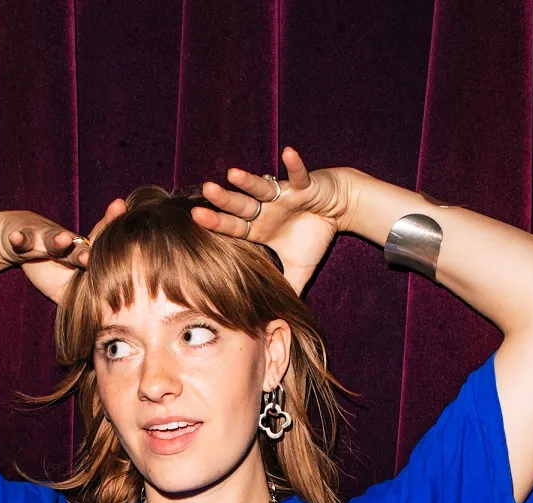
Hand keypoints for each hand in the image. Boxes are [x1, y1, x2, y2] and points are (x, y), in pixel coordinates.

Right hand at [0, 198, 127, 305]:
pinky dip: (18, 239)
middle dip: (84, 254)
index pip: (98, 256)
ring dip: (58, 241)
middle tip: (90, 258)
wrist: (24, 241)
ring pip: (53, 241)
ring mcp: (47, 239)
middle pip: (78, 250)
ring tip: (63, 240)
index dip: (106, 255)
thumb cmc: (55, 265)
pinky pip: (23, 240)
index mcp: (82, 256)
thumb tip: (110, 321)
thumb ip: (92, 298)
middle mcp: (68, 246)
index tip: (114, 247)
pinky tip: (15, 237)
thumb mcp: (72, 281)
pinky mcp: (26, 238)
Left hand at [193, 147, 356, 295]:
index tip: (195, 219)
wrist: (337, 209)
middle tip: (204, 192)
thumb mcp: (299, 271)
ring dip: (249, 181)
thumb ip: (286, 290)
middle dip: (224, 200)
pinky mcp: (305, 184)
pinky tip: (288, 152)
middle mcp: (266, 209)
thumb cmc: (313, 236)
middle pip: (241, 205)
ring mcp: (283, 195)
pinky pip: (299, 173)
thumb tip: (276, 321)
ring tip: (232, 174)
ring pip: (262, 186)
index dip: (217, 224)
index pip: (234, 228)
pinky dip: (295, 164)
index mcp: (260, 229)